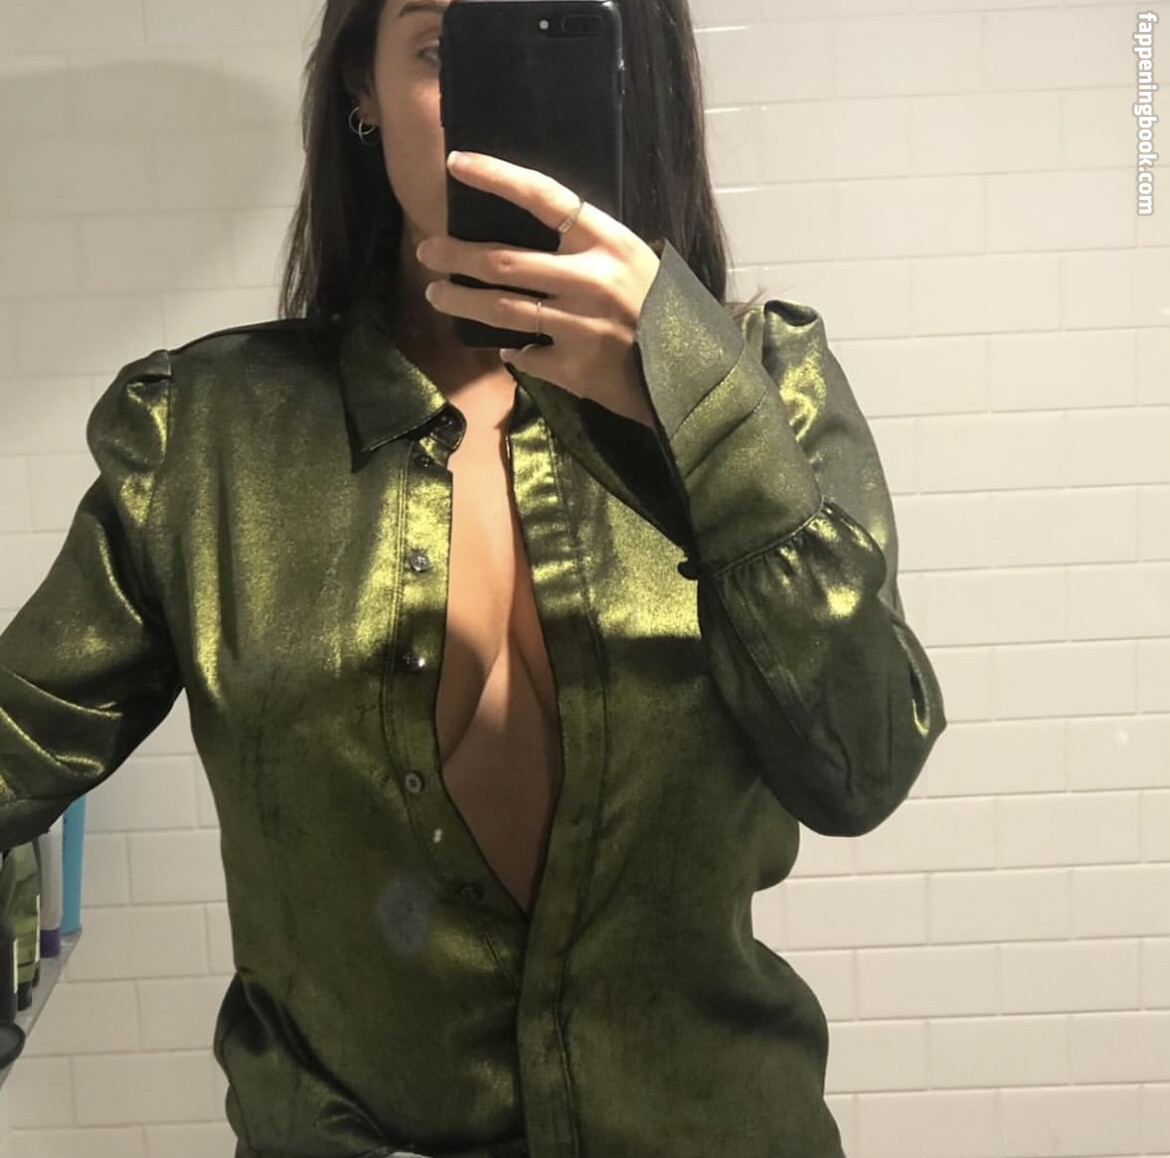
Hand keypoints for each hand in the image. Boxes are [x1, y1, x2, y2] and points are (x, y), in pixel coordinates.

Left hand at [416, 150, 662, 427]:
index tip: (456, 163)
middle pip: (505, 260)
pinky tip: (507, 350)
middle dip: (458, 255)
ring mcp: (580, 326)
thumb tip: (528, 241)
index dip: (497, 177)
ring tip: (437, 296)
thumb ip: (588, 252)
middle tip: (428, 252)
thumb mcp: (635, 266)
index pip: (543, 197)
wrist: (690, 379)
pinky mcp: (573, 367)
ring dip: (463, 301)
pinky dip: (513, 353)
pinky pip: (526, 355)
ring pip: (502, 309)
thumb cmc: (662, 315)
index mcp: (610, 243)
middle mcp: (591, 280)